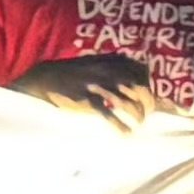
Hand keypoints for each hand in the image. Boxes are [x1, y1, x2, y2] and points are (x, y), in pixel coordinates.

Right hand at [19, 56, 150, 119]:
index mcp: (110, 60)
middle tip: (146, 114)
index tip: (147, 97)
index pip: (141, 70)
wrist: (45, 78)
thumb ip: (114, 69)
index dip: (148, 85)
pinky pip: (109, 114)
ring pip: (128, 102)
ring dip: (137, 115)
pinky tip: (126, 133)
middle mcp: (107, 71)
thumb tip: (134, 82)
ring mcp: (97, 86)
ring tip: (138, 124)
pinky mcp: (87, 100)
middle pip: (139, 87)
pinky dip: (120, 126)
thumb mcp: (95, 64)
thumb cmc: (73, 74)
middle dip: (147, 102)